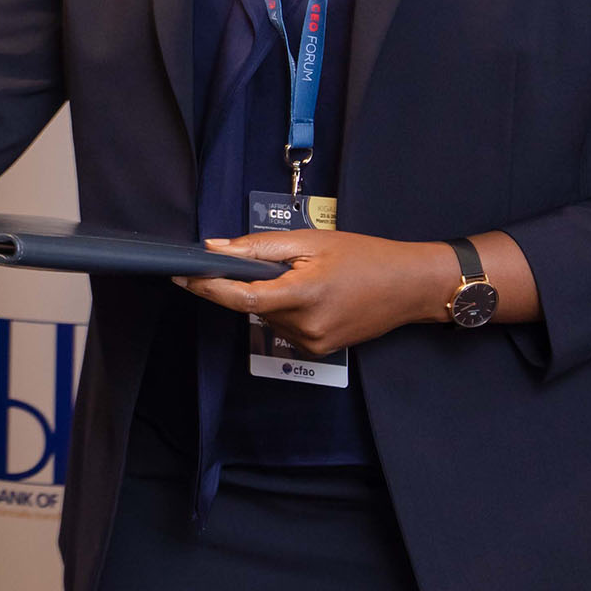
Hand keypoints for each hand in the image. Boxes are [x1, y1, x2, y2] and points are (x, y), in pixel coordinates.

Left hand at [174, 230, 457, 356]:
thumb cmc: (364, 257)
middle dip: (250, 283)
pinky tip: (313, 294)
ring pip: (267, 316)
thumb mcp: (312, 241)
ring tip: (306, 276)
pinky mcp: (318, 350)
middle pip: (254, 305)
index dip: (208, 287)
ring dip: (270, 296)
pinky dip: (285, 308)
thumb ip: (259, 247)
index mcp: (305, 294)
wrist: (408, 286)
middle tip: (277, 262)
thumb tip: (216, 248)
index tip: (183, 275)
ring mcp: (313, 343)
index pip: (243, 298)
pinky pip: (284, 326)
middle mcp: (306, 326)